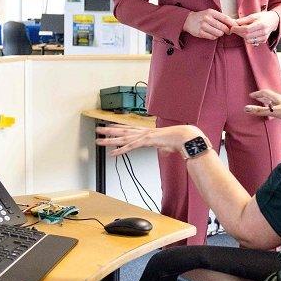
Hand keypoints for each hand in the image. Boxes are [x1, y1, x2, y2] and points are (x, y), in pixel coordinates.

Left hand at [95, 124, 209, 157]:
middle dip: (108, 131)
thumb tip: (165, 151)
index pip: (129, 128)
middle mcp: (143, 132)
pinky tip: (113, 153)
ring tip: (99, 141)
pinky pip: (130, 147)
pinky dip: (121, 150)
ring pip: (123, 138)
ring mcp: (143, 136)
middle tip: (97, 130)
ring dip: (110, 140)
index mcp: (146, 131)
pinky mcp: (146, 141)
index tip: (108, 126)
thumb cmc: (177, 140)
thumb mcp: (167, 145)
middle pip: (122, 131)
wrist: (183, 137)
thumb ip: (164, 148)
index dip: (117, 127)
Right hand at [183, 9, 236, 39]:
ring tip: (218, 32)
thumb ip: (220, 17)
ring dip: (220, 34)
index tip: (236, 27)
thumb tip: (233, 22)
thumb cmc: (202, 17)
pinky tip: (212, 34)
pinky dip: (215, 37)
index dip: (232, 23)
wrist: (188, 20)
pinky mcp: (200, 33)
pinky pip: (213, 37)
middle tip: (228, 32)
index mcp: (211, 12)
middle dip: (227, 31)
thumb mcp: (211, 13)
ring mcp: (203, 26)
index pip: (225, 18)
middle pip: (223, 27)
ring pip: (219, 33)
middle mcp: (207, 18)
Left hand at [231, 11, 279, 46]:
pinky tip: (247, 34)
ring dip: (242, 36)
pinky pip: (252, 42)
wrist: (273, 21)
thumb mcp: (253, 15)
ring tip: (241, 31)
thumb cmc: (263, 17)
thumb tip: (234, 23)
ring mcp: (264, 38)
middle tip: (235, 29)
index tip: (232, 28)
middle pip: (247, 36)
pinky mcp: (263, 41)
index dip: (238, 29)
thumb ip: (244, 20)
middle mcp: (263, 32)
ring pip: (248, 40)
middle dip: (238, 33)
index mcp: (261, 24)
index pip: (246, 29)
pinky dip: (247, 39)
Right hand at [244, 89, 280, 125]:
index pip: (265, 92)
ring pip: (274, 102)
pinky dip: (273, 109)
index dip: (257, 94)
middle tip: (256, 98)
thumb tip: (247, 108)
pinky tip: (274, 114)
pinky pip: (278, 108)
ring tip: (263, 106)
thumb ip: (260, 110)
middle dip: (262, 97)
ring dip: (268, 103)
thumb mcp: (273, 111)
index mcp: (277, 97)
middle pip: (270, 97)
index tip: (251, 95)